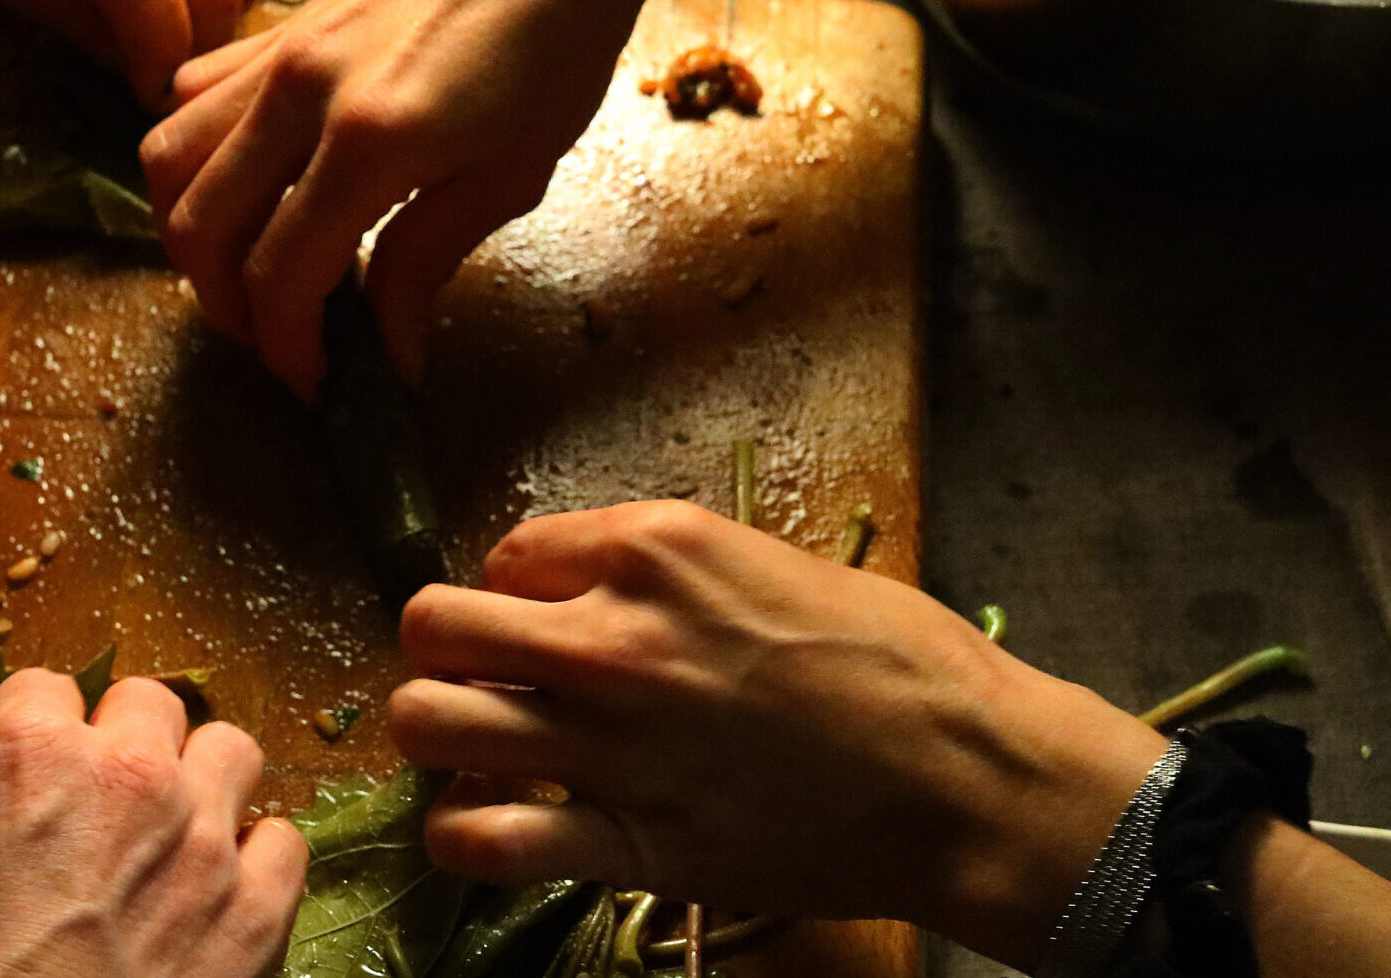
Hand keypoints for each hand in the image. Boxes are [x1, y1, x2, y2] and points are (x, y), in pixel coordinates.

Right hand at [0, 670, 308, 977]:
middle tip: (115, 801)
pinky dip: (258, 862)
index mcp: (31, 756)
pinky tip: (225, 894)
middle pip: (150, 703)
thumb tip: (28, 793)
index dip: (46, 729)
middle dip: (131, 743)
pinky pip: (285, 842)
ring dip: (206, 784)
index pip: (48, 687)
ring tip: (182, 834)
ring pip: (233, 750)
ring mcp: (203, 838)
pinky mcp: (255, 909)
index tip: (48, 761)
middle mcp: (128, 775)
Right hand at [137, 0, 738, 397]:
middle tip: (284, 338)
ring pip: (169, 160)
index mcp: (370, 142)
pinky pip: (192, 98)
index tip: (321, 384)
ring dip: (192, 233)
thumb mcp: (512, 171)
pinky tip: (252, 181)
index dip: (290, 348)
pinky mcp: (278, 28)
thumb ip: (426, 259)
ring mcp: (278, 53)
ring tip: (252, 269)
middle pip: (199, 227)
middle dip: (227, 305)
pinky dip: (197, 155)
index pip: (280, 277)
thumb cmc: (557, 36)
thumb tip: (390, 352)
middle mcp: (300, 94)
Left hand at [387, 501, 1169, 970]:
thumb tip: (593, 584)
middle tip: (491, 678)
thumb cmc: (897, 664)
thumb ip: (667, 570)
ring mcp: (609, 743)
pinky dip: (463, 834)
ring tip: (482, 748)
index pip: (506, 554)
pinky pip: (478, 840)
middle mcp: (612, 636)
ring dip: (441, 734)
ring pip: (426, 723)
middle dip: (447, 650)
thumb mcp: (774, 563)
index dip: (517, 592)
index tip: (548, 622)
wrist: (964, 778)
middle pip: (431, 625)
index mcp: (653, 550)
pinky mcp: (626, 841)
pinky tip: (496, 823)